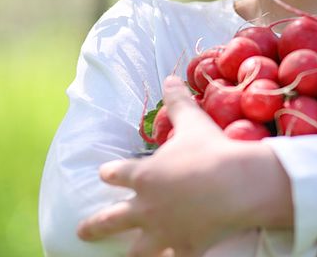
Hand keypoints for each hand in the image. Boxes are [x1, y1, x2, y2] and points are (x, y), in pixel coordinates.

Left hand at [77, 75, 292, 255]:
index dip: (110, 173)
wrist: (234, 184)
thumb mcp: (193, 122)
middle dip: (94, 225)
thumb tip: (169, 78)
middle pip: (112, 219)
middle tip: (82, 231)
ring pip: (136, 247)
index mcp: (144, 175)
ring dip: (128, 250)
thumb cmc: (210, 150)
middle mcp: (146, 207)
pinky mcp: (183, 248)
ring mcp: (163, 231)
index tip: (104, 173)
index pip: (117, 173)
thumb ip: (178, 102)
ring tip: (121, 254)